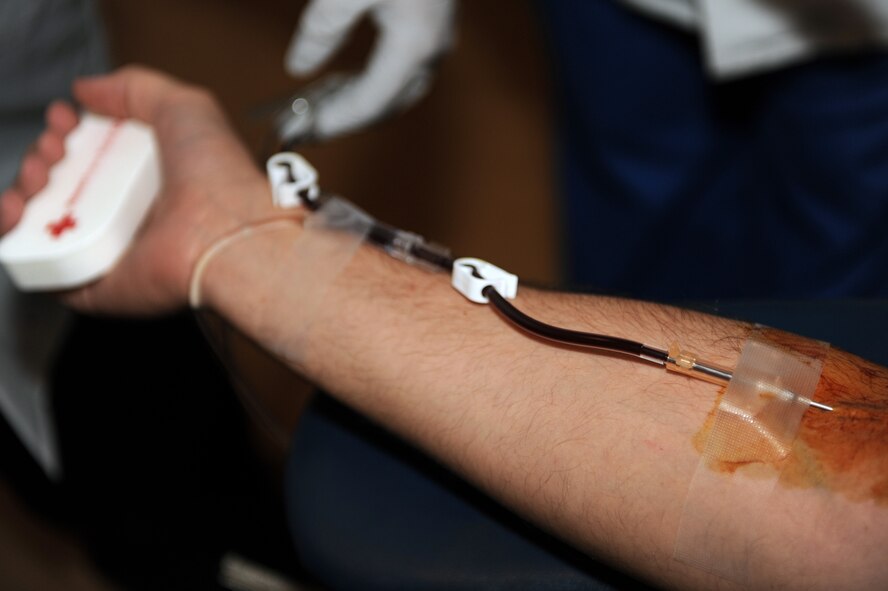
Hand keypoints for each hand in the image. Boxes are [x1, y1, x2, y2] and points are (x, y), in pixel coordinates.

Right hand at [1, 66, 281, 314]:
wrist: (225, 232)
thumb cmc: (218, 176)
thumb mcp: (184, 106)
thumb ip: (135, 89)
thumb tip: (88, 88)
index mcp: (151, 178)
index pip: (92, 156)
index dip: (67, 133)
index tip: (64, 119)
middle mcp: (130, 215)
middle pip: (61, 186)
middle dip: (41, 157)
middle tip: (53, 148)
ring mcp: (110, 251)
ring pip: (41, 223)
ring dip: (23, 191)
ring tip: (38, 174)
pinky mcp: (93, 284)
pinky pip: (39, 267)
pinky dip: (12, 239)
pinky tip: (15, 210)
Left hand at [282, 0, 454, 141]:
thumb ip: (322, 30)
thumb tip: (299, 67)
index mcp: (413, 45)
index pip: (371, 103)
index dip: (336, 121)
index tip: (303, 131)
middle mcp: (432, 49)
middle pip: (389, 105)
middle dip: (348, 118)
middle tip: (309, 127)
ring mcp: (439, 37)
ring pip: (400, 89)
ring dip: (363, 103)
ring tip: (323, 107)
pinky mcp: (434, 23)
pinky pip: (404, 69)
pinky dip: (375, 82)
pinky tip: (350, 78)